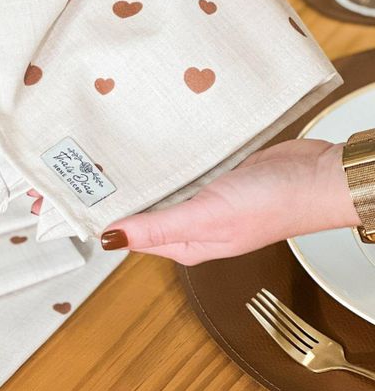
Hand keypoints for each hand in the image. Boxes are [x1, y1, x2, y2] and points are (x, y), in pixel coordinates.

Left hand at [100, 139, 360, 264]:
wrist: (317, 175)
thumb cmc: (270, 204)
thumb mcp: (206, 217)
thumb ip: (158, 228)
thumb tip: (111, 239)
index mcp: (185, 244)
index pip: (131, 234)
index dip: (102, 218)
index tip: (71, 199)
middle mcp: (191, 224)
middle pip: (141, 211)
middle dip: (113, 194)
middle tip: (78, 169)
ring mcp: (202, 199)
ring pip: (159, 189)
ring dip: (137, 176)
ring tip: (102, 153)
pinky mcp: (214, 176)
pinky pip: (179, 170)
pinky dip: (162, 161)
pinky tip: (146, 146)